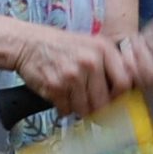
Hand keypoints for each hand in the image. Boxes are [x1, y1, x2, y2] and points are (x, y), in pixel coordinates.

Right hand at [11, 25, 152, 118]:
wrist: (27, 43)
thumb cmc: (60, 46)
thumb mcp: (90, 44)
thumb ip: (108, 63)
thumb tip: (125, 90)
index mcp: (103, 49)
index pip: (123, 83)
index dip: (119, 97)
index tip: (113, 101)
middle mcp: (90, 61)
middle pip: (104, 101)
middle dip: (97, 110)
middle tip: (91, 108)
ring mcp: (73, 75)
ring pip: (85, 109)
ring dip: (78, 109)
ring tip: (71, 97)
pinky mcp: (56, 87)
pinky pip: (66, 110)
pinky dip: (63, 108)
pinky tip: (59, 96)